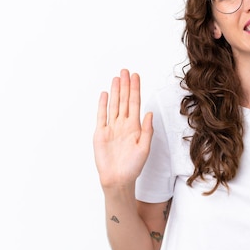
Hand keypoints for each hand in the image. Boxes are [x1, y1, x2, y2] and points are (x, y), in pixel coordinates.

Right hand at [93, 69, 153, 188]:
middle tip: (125, 71)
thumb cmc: (133, 167)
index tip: (136, 76)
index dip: (135, 89)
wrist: (118, 179)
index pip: (135, 103)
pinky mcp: (100, 133)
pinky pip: (101, 116)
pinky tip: (104, 94)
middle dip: (125, 85)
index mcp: (135, 127)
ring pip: (114, 105)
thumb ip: (147, 130)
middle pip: (124, 100)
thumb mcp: (145, 148)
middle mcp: (123, 124)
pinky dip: (102, 105)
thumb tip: (150, 113)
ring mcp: (111, 128)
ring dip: (115, 91)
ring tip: (116, 78)